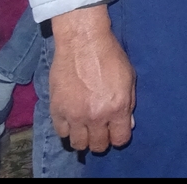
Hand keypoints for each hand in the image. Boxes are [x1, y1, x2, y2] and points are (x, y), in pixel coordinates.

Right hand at [49, 5, 136, 152]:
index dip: (118, 136)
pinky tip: (72, 119)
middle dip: (101, 139)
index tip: (115, 130)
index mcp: (117, 108)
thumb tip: (128, 124)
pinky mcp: (57, 109)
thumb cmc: (110, 55)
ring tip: (85, 127)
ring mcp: (75, 115)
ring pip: (78, 144)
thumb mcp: (129, 77)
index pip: (119, 140)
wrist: (83, 41)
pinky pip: (61, 132)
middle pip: (98, 145)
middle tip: (100, 129)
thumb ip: (129, 103)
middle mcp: (96, 116)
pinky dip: (67, 129)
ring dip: (83, 138)